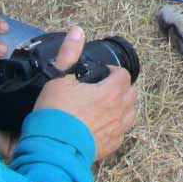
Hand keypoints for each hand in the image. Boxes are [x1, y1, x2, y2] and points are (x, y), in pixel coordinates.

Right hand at [33, 27, 137, 159]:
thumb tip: (77, 31)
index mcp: (110, 93)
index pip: (123, 75)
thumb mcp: (59, 79)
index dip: (113, 72)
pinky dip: (115, 127)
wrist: (52, 150)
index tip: (100, 75)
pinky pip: (121, 133)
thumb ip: (70, 54)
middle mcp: (119, 111)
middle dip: (120, 88)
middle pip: (131, 94)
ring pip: (130, 114)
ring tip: (104, 107)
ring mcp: (117, 131)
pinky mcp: (111, 147)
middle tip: (102, 89)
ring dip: (122, 107)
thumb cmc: (55, 114)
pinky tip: (100, 127)